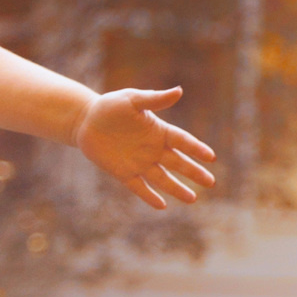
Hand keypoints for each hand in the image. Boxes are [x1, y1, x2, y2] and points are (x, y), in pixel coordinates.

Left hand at [75, 86, 218, 208]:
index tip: (211, 157)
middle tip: (210, 182)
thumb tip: (179, 91)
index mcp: (158, 131)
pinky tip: (162, 206)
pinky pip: (139, 187)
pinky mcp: (124, 173)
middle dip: (194, 172)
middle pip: (178, 163)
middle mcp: (153, 149)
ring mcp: (139, 162)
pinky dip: (150, 196)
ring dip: (177, 189)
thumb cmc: (110, 106)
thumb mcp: (132, 99)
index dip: (196, 148)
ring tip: (193, 199)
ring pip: (163, 179)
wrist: (85, 120)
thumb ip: (154, 99)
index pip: (182, 141)